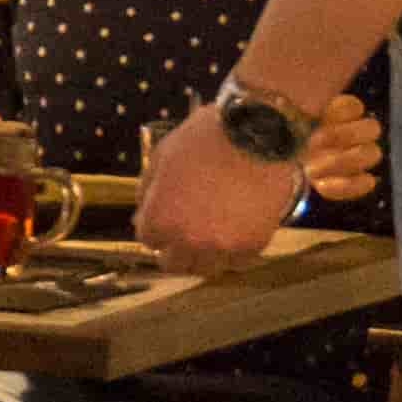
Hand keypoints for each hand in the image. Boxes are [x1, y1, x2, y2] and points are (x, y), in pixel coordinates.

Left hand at [136, 106, 298, 269]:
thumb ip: (148, 191)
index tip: (167, 216)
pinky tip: (235, 232)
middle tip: (186, 230)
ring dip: (204, 255)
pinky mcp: (253, 245)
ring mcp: (222, 247)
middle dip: (175, 248)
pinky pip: (237, 261)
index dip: (156, 226)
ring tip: (211, 233)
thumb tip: (143, 213)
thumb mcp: (161, 156)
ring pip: (206, 268)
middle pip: (174, 263)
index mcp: (160, 218)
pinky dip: (234, 251)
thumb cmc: (205, 139)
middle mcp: (187, 240)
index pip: (148, 240)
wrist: (258, 133)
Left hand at [300, 91, 384, 207]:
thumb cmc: (292, 136)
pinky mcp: (356, 180)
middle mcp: (357, 132)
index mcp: (342, 112)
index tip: (318, 119)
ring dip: (341, 160)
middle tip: (313, 142)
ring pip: (372, 154)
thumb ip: (290, 113)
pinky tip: (321, 184)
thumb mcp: (289, 123)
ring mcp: (360, 156)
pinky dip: (345, 186)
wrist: (291, 161)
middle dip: (343, 135)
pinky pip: (364, 183)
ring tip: (311, 168)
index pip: (355, 106)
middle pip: (373, 128)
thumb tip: (281, 102)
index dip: (339, 112)